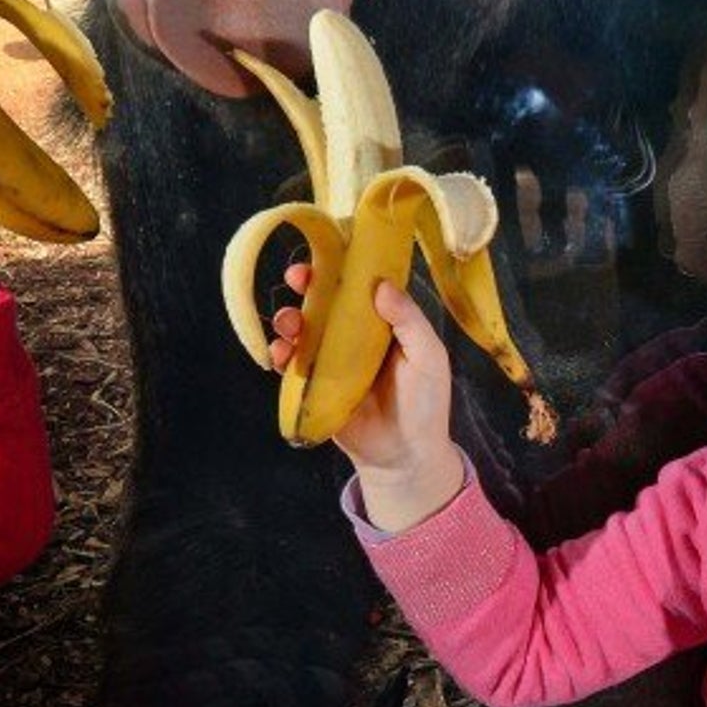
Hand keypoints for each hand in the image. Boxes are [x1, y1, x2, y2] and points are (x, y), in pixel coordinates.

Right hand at [273, 267, 466, 531]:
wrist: (405, 455)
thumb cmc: (424, 401)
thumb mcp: (428, 356)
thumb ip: (409, 320)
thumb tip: (380, 285)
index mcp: (382, 321)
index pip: (358, 285)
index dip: (342, 265)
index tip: (328, 251)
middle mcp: (353, 334)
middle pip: (324, 300)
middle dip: (306, 284)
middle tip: (296, 277)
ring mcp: (330, 359)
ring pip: (302, 328)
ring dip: (288, 318)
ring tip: (288, 323)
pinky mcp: (313, 385)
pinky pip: (290, 364)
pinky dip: (279, 353)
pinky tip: (279, 352)